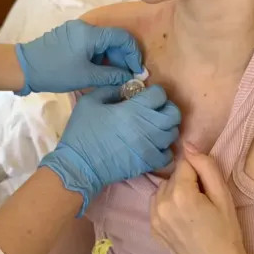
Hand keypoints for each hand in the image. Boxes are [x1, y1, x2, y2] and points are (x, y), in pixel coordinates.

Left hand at [15, 20, 141, 94]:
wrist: (23, 68)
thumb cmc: (55, 71)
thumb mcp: (86, 76)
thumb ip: (111, 75)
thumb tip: (129, 77)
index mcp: (90, 33)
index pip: (122, 37)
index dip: (132, 54)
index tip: (136, 71)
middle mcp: (84, 27)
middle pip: (113, 39)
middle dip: (122, 58)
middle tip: (125, 77)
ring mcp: (75, 31)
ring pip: (102, 42)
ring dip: (110, 59)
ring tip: (111, 77)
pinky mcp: (68, 37)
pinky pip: (90, 44)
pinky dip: (98, 57)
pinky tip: (98, 71)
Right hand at [42, 85, 180, 215]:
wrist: (80, 165)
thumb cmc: (82, 132)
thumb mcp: (90, 102)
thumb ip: (110, 89)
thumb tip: (126, 88)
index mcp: (134, 109)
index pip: (160, 94)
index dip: (154, 92)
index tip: (146, 96)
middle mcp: (148, 126)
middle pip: (174, 114)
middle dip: (167, 108)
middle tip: (155, 110)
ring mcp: (150, 146)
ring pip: (173, 133)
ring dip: (166, 128)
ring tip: (154, 128)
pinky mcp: (148, 163)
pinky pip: (168, 155)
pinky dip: (164, 149)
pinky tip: (153, 146)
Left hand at [150, 144, 253, 253]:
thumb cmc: (227, 233)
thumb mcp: (223, 196)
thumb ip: (205, 166)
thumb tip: (188, 144)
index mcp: (179, 193)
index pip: (185, 163)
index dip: (199, 172)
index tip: (208, 188)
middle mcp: (161, 204)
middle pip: (174, 176)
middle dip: (187, 181)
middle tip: (204, 202)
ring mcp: (154, 218)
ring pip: (164, 189)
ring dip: (175, 192)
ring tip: (193, 211)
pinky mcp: (153, 230)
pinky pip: (157, 205)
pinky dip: (168, 206)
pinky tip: (183, 220)